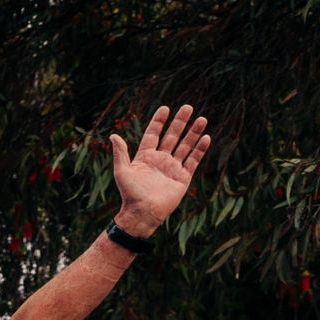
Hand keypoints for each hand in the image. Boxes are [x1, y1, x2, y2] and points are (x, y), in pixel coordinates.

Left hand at [108, 102, 211, 234]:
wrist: (143, 212)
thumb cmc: (130, 193)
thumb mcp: (122, 171)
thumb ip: (120, 153)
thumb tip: (114, 135)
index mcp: (145, 156)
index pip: (153, 134)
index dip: (159, 122)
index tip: (165, 108)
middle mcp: (160, 159)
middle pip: (172, 136)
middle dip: (180, 122)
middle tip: (188, 107)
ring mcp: (172, 167)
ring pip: (185, 146)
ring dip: (193, 132)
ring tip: (202, 118)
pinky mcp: (183, 177)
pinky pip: (193, 160)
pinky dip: (200, 149)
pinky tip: (206, 137)